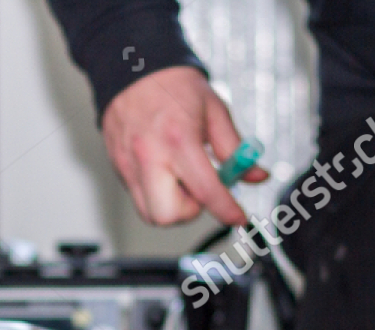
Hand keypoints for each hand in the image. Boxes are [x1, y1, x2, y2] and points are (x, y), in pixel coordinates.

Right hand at [101, 66, 268, 227]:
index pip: (206, 192)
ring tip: (181, 180)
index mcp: (179, 140)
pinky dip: (157, 195)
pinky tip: (165, 173)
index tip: (238, 217)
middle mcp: (150, 157)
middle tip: (199, 190)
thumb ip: (235, 149)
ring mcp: (130, 166)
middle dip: (190, 211)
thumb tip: (256, 175)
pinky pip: (139, 199)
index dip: (227, 211)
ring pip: (151, 215)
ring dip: (172, 207)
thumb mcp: (215, 111)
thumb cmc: (174, 86)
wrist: (133, 68)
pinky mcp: (119, 169)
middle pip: (169, 216)